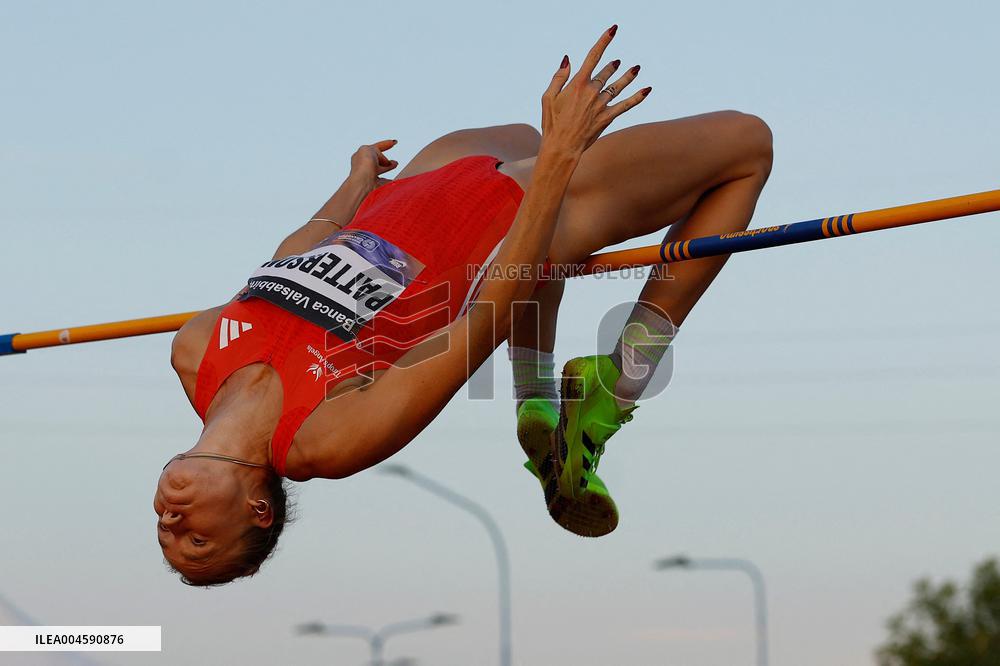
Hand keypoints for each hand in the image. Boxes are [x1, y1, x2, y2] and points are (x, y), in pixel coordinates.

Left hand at [348, 139, 398, 191]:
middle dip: (385, 160)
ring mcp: (369, 177)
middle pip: (376, 161)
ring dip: (388, 168)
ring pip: (380, 171)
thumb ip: (378, 152)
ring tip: (395, 165)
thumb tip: (386, 162)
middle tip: (394, 161)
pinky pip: (385, 182)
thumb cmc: (364, 166)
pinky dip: (390, 180)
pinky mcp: (376, 187)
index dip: (385, 144)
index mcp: (360, 156)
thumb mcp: (371, 150)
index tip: (394, 142)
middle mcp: (363, 167)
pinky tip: (395, 180)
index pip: (374, 148)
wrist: (363, 183)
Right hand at [541, 25, 649, 156]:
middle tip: (617, 63)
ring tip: (635, 69)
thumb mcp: (548, 97)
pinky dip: (637, 97)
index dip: (604, 41)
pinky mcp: (607, 117)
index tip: (613, 30)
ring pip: (618, 86)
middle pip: (605, 73)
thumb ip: (559, 77)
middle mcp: (592, 91)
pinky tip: (647, 90)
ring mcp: (601, 104)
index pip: (593, 56)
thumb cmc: (552, 123)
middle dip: (611, 67)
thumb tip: (568, 59)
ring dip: (627, 77)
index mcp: (577, 83)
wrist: (561, 147)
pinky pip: (625, 105)